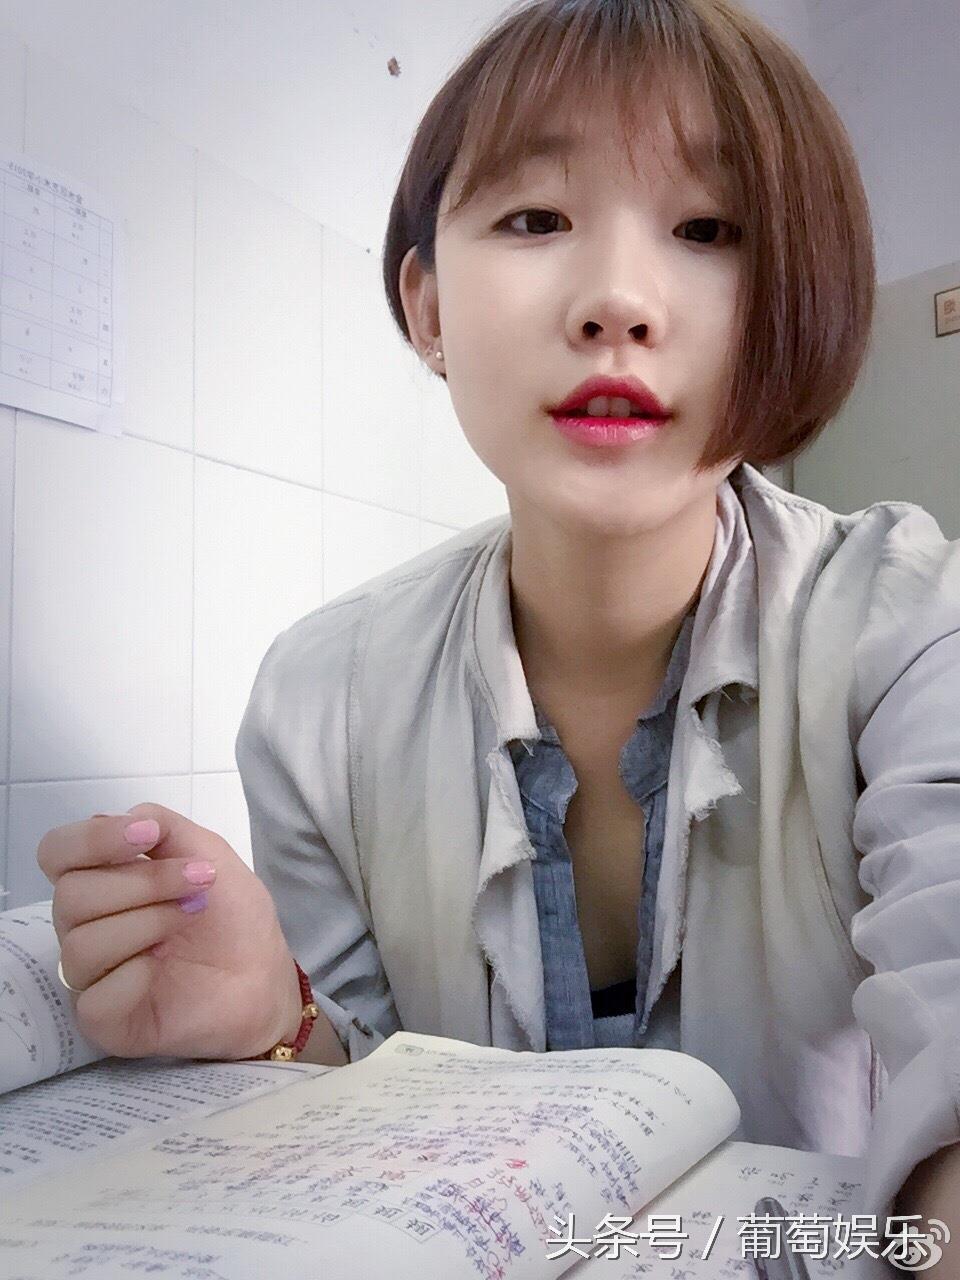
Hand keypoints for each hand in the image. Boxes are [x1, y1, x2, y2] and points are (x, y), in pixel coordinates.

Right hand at [37, 803, 301, 1061]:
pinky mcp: (102, 1019)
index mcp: (103, 881)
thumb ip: (165, 827)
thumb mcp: (210, 854)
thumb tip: (117, 816)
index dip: (92, 840)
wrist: (265, 976)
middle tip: (198, 882)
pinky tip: (164, 970)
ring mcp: (92, 974)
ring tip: (190, 917)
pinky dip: (135, 976)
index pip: (57, 853)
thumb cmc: (233, 917)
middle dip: (143, 882)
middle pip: (70, 896)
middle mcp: (87, 925)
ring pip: (81, 944)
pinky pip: (94, 996)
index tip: (147, 835)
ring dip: (147, 922)